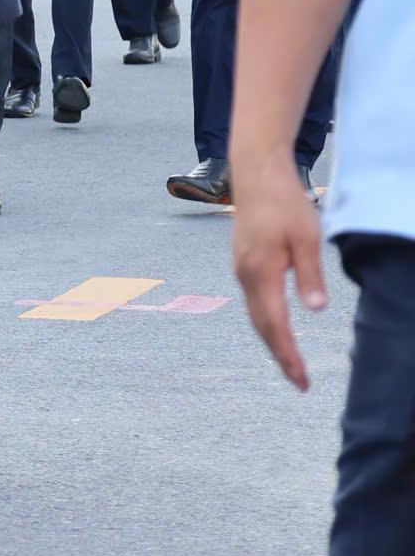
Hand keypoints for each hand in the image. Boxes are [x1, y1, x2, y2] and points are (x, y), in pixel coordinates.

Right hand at [231, 154, 327, 390]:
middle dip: (280, 356)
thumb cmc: (285, 202)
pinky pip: (254, 300)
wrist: (256, 173)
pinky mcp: (243, 261)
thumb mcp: (307, 237)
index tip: (302, 379)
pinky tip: (278, 326)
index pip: (275, 325)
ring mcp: (240, 268)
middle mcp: (245, 275)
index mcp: (260, 272)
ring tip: (292, 361)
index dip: (288, 355)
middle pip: (260, 326)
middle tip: (299, 381)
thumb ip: (309, 274)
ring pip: (255, 315)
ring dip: (273, 340)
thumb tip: (314, 309)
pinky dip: (266, 321)